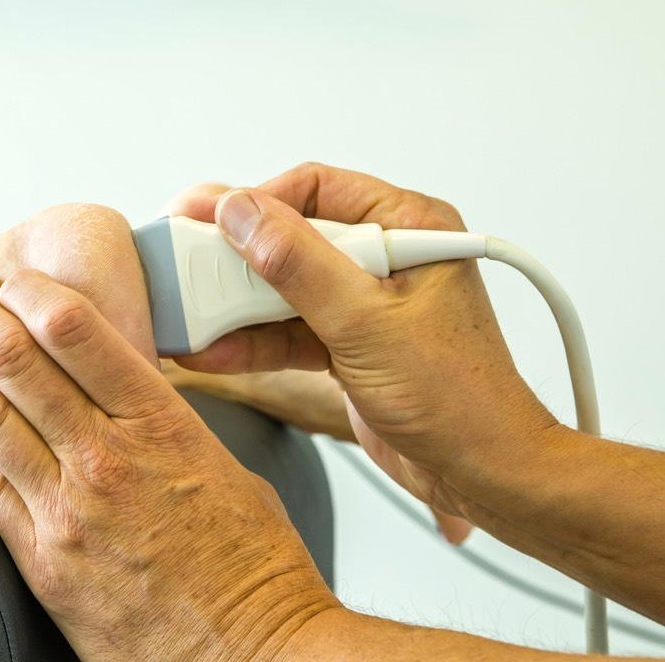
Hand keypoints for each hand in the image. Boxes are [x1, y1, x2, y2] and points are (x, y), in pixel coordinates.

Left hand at [0, 271, 336, 660]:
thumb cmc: (253, 562)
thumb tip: (125, 394)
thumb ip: (165, 423)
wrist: (250, 654)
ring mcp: (66, 513)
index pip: (77, 333)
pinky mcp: (43, 561)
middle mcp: (105, 460)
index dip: (35, 293)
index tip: (18, 277)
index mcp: (160, 426)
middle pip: (17, 362)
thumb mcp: (223, 464)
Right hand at [167, 163, 557, 522]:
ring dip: (236, 304)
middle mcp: (387, 257)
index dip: (254, 201)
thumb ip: (300, 265)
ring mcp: (365, 303)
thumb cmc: (460, 399)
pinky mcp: (348, 344)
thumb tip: (243, 214)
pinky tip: (214, 350)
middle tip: (182, 260)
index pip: (317, 189)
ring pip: (283, 287)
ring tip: (188, 313)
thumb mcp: (367, 324)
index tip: (205, 217)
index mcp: (411, 227)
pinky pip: (288, 329)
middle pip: (292, 238)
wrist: (482, 474)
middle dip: (235, 257)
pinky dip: (252, 341)